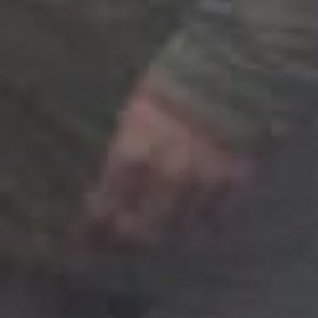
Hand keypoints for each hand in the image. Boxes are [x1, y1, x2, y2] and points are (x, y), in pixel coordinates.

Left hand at [81, 80, 254, 249]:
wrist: (232, 70)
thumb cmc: (173, 89)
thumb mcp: (133, 118)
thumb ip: (123, 159)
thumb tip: (107, 193)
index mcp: (131, 156)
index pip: (103, 210)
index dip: (90, 232)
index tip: (80, 245)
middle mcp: (166, 177)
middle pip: (139, 232)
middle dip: (125, 242)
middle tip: (118, 246)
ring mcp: (204, 184)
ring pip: (179, 234)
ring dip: (164, 240)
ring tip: (154, 240)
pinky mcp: (237, 185)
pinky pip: (218, 223)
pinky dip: (204, 231)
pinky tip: (194, 231)